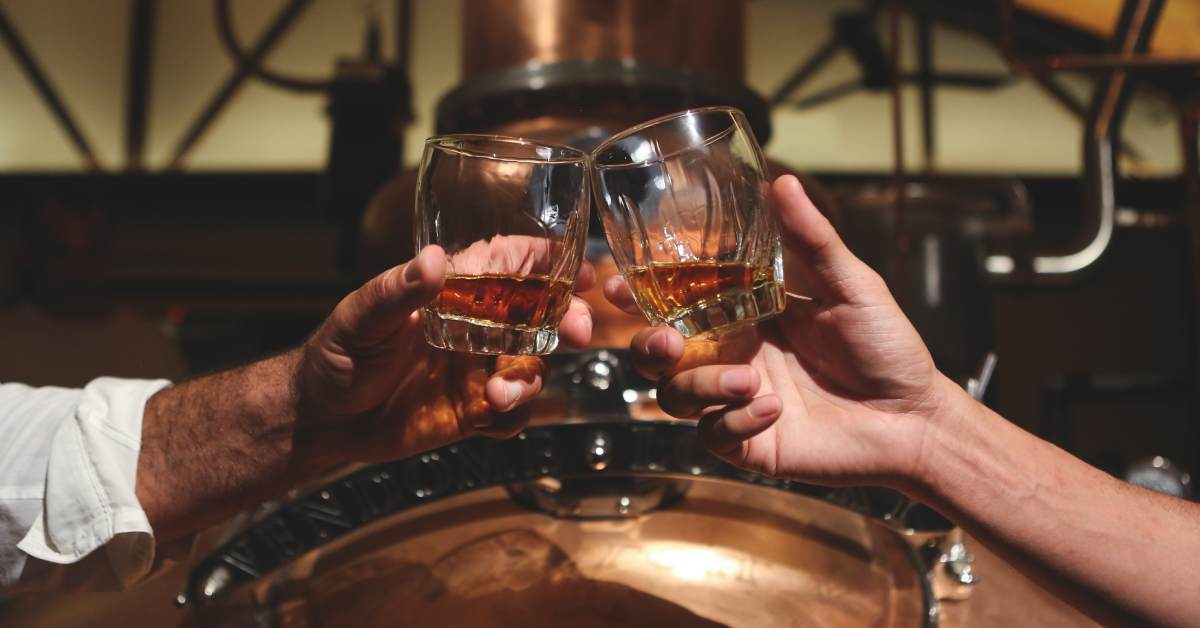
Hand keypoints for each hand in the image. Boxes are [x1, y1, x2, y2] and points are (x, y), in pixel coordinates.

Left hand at [297, 244, 593, 463]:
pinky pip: (516, 413)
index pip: (514, 263)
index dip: (553, 263)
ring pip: (534, 366)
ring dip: (529, 380)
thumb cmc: (336, 355)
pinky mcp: (475, 411)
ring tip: (497, 396)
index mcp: (454, 291)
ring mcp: (479, 370)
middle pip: (542, 314)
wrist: (321, 421)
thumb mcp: (361, 317)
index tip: (580, 272)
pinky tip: (489, 418)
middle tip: (575, 332)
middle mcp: (477, 327)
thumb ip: (398, 290)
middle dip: (567, 321)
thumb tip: (434, 260)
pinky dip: (513, 416)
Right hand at [607, 175, 962, 487]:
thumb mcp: (851, 284)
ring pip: (675, 396)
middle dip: (648, 346)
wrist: (914, 418)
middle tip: (668, 342)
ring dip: (702, 385)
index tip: (613, 283)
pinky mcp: (747, 444)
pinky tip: (774, 410)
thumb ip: (811, 240)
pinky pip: (712, 434)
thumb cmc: (886, 346)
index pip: (676, 300)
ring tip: (752, 381)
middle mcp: (729, 355)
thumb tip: (782, 183)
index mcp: (742, 313)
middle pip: (657, 353)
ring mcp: (734, 401)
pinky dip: (735, 420)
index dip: (637, 294)